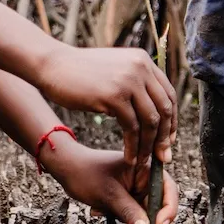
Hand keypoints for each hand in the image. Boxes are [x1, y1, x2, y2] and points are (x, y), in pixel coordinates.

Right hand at [33, 45, 174, 189]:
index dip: (171, 121)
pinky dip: (133, 147)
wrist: (53, 65)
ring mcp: (128, 81)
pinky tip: (129, 159)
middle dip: (164, 137)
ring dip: (148, 146)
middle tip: (162, 157)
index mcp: (144, 61)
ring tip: (143, 163)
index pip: (169, 94)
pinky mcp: (114, 96)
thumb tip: (152, 109)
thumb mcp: (114, 70)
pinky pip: (132, 128)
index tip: (167, 140)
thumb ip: (134, 83)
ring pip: (150, 121)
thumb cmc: (80, 73)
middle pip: (164, 109)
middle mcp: (140, 68)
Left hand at [41, 138, 177, 223]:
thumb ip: (128, 211)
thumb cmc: (87, 174)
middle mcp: (146, 182)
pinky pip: (140, 221)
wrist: (68, 170)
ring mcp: (139, 194)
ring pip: (153, 218)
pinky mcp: (131, 205)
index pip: (167, 189)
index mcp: (146, 169)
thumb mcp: (109, 193)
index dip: (168, 208)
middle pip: (163, 207)